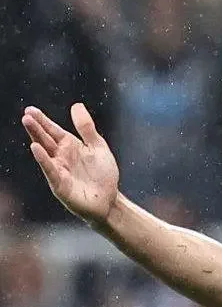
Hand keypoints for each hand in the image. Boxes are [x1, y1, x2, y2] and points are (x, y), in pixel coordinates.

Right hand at [21, 103, 119, 224]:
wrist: (109, 200)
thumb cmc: (103, 175)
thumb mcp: (98, 147)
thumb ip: (87, 128)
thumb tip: (76, 105)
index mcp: (70, 146)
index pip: (53, 130)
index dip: (43, 120)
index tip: (30, 109)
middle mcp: (61, 157)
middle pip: (46, 139)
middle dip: (36, 127)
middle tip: (26, 115)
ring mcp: (59, 170)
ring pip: (45, 152)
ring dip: (36, 138)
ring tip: (28, 124)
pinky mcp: (60, 184)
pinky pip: (50, 170)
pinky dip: (43, 159)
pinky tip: (35, 148)